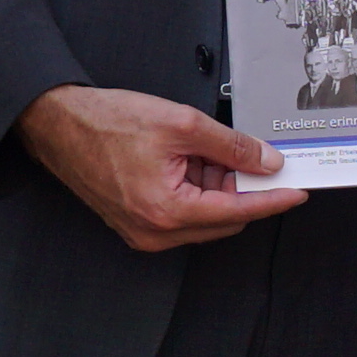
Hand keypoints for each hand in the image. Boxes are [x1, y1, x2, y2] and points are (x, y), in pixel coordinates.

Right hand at [20, 82, 304, 252]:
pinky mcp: (136, 225)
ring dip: (214, 187)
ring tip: (198, 150)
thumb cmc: (106, 123)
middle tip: (239, 153)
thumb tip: (265, 161)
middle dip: (238, 187)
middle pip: (224, 219)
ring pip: (204, 217)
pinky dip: (194, 190)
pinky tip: (185, 161)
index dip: (273, 199)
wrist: (59, 124)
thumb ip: (231, 146)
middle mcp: (155, 232)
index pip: (238, 212)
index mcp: (167, 211)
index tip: (296, 191)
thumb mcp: (181, 123)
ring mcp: (144, 233)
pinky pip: (183, 215)